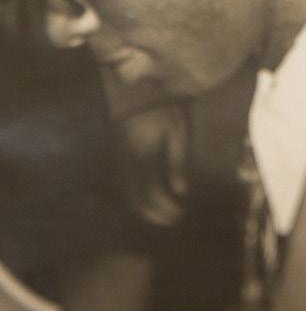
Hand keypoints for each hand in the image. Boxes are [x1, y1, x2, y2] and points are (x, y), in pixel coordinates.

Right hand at [115, 102, 190, 227]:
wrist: (136, 91)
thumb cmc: (163, 107)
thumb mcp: (177, 130)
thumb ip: (177, 162)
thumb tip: (180, 192)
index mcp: (143, 160)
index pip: (151, 196)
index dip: (164, 210)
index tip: (179, 215)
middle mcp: (128, 165)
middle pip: (137, 200)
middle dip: (155, 214)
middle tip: (174, 219)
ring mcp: (121, 161)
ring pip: (130, 194)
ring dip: (147, 207)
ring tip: (166, 211)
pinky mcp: (121, 156)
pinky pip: (128, 183)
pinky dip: (141, 195)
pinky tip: (154, 195)